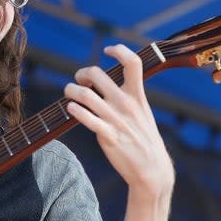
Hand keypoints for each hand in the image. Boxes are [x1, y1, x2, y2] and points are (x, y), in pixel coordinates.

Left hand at [64, 44, 174, 201]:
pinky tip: (71, 108)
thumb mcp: (143, 113)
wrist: (152, 169)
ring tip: (69, 93)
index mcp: (137, 95)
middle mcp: (126, 104)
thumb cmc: (144, 139)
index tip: (107, 50)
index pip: (132, 62)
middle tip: (79, 81)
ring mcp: (116, 119)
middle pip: (98, 74)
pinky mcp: (108, 136)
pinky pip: (86, 118)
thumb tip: (110, 83)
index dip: (119, 50)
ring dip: (71, 90)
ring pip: (85, 94)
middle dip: (82, 73)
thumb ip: (129, 96)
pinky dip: (74, 110)